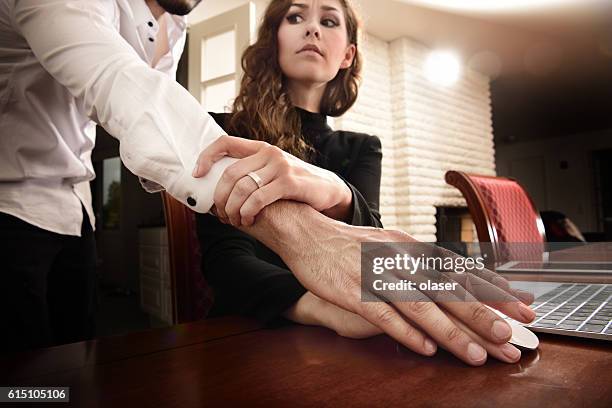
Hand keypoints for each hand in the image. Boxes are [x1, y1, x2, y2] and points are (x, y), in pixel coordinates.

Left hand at [193, 135, 351, 225]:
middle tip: (221, 214)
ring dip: (233, 209)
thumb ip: (252, 174)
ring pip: (241, 188)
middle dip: (220, 198)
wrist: (328, 190)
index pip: (225, 142)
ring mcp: (280, 166)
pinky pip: (258, 198)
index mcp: (261, 148)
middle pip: (230, 173)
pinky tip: (248, 220)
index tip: (197, 174)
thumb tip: (220, 191)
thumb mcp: (273, 172)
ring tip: (235, 221)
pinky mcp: (289, 182)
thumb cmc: (295, 186)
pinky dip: (247, 212)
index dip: (206, 156)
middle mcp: (269, 152)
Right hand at [239, 201, 535, 365]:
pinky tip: (425, 348)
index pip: (459, 270)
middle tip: (511, 339)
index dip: (492, 290)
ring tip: (476, 355)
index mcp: (412, 247)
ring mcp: (375, 274)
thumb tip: (455, 276)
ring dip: (450, 332)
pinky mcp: (352, 291)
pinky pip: (382, 314)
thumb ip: (420, 261)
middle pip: (446, 290)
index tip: (522, 308)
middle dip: (482, 316)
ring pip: (419, 306)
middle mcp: (399, 258)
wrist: (308, 234)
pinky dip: (405, 332)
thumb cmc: (352, 245)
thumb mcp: (391, 245)